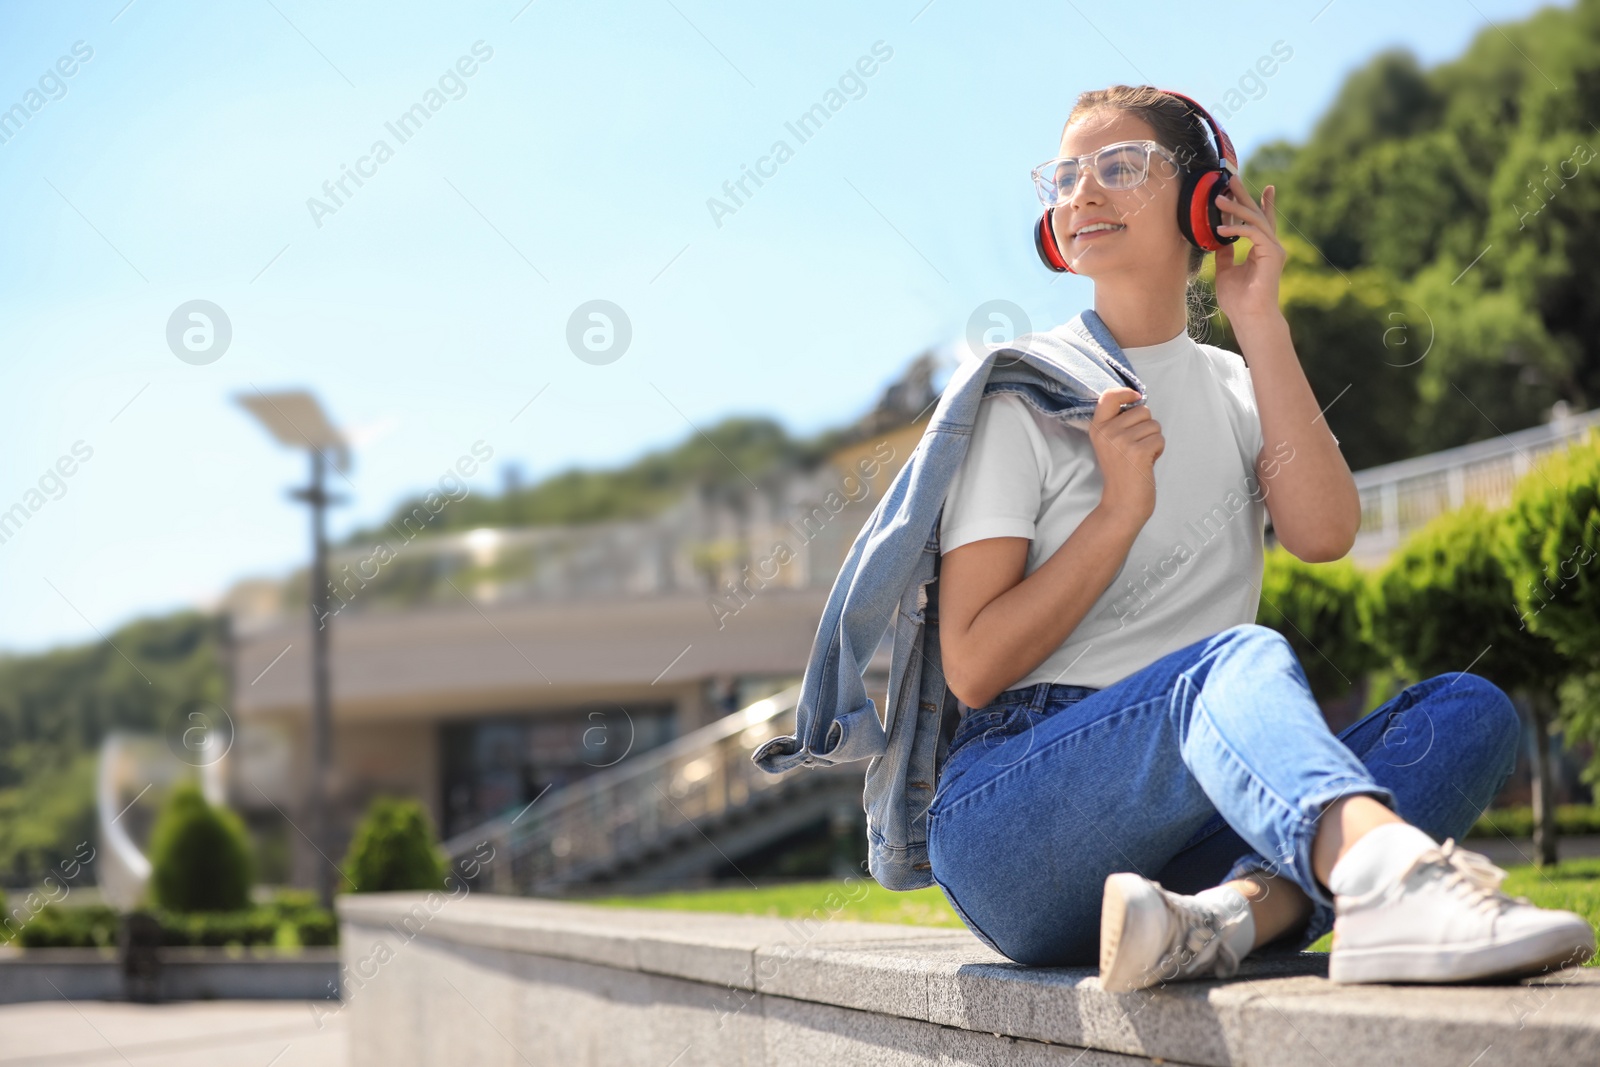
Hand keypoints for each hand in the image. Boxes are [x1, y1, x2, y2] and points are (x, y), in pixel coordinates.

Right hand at [1088, 387, 1162, 525]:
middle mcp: (1107, 432)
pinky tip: (1147, 463)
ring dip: (1153, 440)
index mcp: (1098, 428)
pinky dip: (1158, 451)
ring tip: (1140, 456)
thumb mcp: (1110, 443)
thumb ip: (1118, 423)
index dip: (1125, 392)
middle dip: (1146, 426)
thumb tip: (1138, 402)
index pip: (1109, 396)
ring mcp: (1122, 441)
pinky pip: (1160, 439)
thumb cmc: (1121, 472)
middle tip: (1136, 447)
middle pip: (1142, 410)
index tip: (1135, 397)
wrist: (1122, 503)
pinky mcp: (1139, 451)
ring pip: (1154, 425)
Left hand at [1213, 175, 1285, 327]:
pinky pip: (1254, 233)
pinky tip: (1221, 230)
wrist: (1249, 317)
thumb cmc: (1238, 300)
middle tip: (1233, 178)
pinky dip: (1237, 229)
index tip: (1263, 186)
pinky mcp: (1272, 254)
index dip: (1261, 203)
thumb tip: (1219, 239)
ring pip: (1255, 220)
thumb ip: (1226, 253)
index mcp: (1262, 249)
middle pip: (1258, 214)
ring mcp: (1273, 249)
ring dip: (1235, 208)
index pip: (1261, 221)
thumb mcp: (1226, 271)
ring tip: (1218, 199)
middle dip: (1245, 195)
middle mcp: (1270, 246)